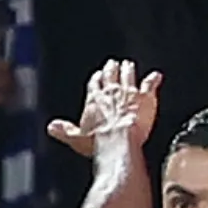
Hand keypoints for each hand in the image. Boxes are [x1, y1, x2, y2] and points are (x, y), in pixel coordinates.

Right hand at [47, 59, 162, 156]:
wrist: (119, 141)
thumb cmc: (98, 142)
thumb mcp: (77, 139)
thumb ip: (65, 131)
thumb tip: (51, 127)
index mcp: (94, 100)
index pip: (94, 85)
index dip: (96, 81)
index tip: (98, 76)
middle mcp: (111, 93)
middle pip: (110, 77)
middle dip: (111, 70)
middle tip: (113, 64)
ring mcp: (129, 93)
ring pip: (128, 76)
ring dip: (128, 70)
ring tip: (128, 65)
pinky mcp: (145, 98)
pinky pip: (149, 85)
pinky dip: (153, 80)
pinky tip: (156, 76)